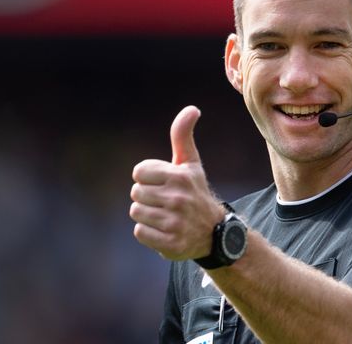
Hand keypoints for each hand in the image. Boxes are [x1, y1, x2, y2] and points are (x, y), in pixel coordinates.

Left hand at [130, 105, 224, 259]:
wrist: (215, 231)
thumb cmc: (195, 192)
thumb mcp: (190, 164)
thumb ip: (183, 135)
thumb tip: (192, 109)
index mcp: (180, 177)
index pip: (139, 172)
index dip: (148, 177)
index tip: (163, 183)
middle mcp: (178, 199)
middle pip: (135, 193)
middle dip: (147, 196)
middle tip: (166, 201)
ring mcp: (175, 223)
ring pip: (136, 212)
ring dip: (147, 214)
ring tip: (165, 215)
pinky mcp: (171, 243)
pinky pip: (140, 232)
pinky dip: (149, 232)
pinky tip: (164, 229)